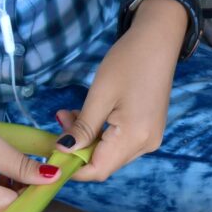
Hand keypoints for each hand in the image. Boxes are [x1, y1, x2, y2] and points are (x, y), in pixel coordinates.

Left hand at [56, 0, 184, 180]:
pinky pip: (119, 144)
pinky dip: (101, 135)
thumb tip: (62, 150)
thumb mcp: (100, 94)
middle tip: (60, 122)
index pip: (98, 170)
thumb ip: (83, 128)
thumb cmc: (129, 61)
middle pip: (104, 163)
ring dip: (87, 140)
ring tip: (71, 114)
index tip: (52, 155)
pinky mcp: (148, 132)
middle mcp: (145, 145)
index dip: (73, 169)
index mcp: (134, 137)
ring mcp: (149, 140)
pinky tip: (90, 116)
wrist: (159, 41)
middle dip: (78, 150)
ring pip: (110, 154)